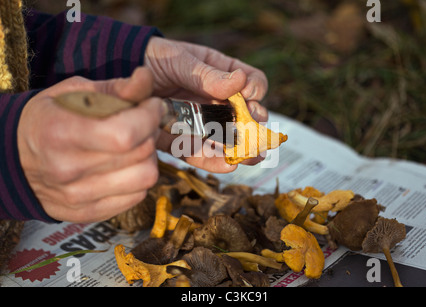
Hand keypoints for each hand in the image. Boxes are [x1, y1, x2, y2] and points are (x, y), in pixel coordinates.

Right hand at [18, 68, 163, 222]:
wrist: (14, 159)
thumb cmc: (48, 118)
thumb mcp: (74, 92)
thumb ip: (115, 87)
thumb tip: (146, 77)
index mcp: (62, 132)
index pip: (125, 134)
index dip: (149, 116)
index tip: (152, 105)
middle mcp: (69, 169)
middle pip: (141, 154)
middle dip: (151, 131)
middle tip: (142, 122)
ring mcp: (79, 195)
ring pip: (145, 179)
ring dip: (148, 158)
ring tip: (135, 146)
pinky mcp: (89, 212)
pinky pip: (137, 196)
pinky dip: (138, 178)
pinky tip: (125, 165)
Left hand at [145, 37, 268, 171]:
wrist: (119, 69)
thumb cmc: (154, 57)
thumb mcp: (181, 60)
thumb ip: (208, 75)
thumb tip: (241, 82)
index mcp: (221, 74)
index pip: (250, 82)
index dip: (255, 90)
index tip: (249, 97)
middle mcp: (214, 99)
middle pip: (242, 115)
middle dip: (252, 127)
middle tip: (257, 135)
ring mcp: (198, 120)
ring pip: (224, 138)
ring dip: (239, 149)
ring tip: (251, 158)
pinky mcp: (178, 137)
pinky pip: (196, 150)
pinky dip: (210, 160)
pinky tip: (226, 165)